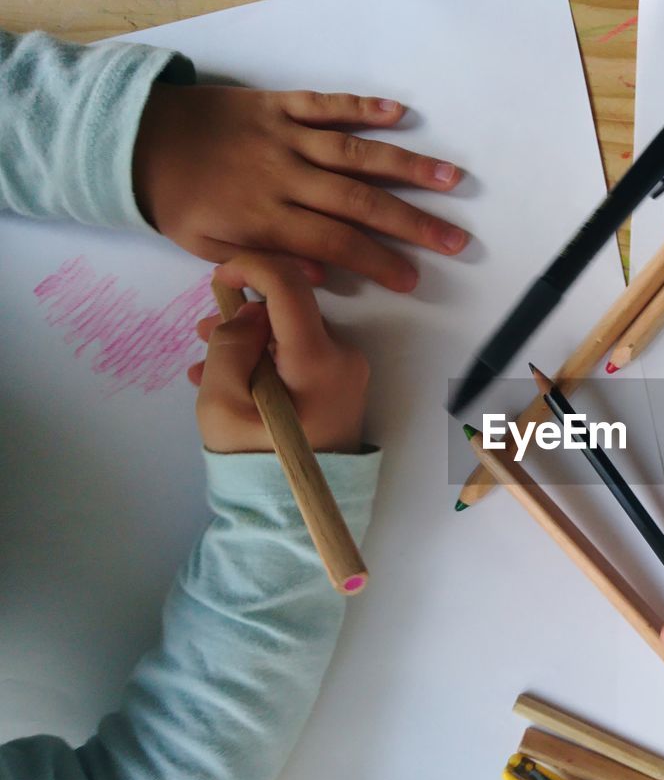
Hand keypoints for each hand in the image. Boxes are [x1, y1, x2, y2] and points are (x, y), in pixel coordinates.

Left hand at [135, 85, 469, 291]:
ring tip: (452, 179)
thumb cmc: (177, 202)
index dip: (377, 262)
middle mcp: (283, 175)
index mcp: (265, 217)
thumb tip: (323, 273)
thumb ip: (265, 263)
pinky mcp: (277, 104)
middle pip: (358, 202)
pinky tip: (400, 114)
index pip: (334, 243)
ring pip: (355, 152)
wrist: (136, 139)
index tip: (413, 279)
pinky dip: (363, 107)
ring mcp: (283, 136)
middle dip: (413, 223)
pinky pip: (326, 104)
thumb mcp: (210, 249)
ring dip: (407, 165)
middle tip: (457, 239)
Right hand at [190, 254, 368, 453]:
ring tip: (207, 366)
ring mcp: (347, 375)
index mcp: (318, 360)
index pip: (290, 286)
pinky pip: (300, 358)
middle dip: (243, 316)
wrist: (292, 513)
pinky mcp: (342, 388)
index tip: (220, 274)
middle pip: (290, 313)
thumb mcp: (221, 401)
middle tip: (200, 334)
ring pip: (291, 336)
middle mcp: (343, 359)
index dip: (252, 266)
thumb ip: (230, 345)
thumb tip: (249, 313)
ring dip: (250, 342)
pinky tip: (231, 382)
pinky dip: (267, 362)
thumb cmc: (254, 460)